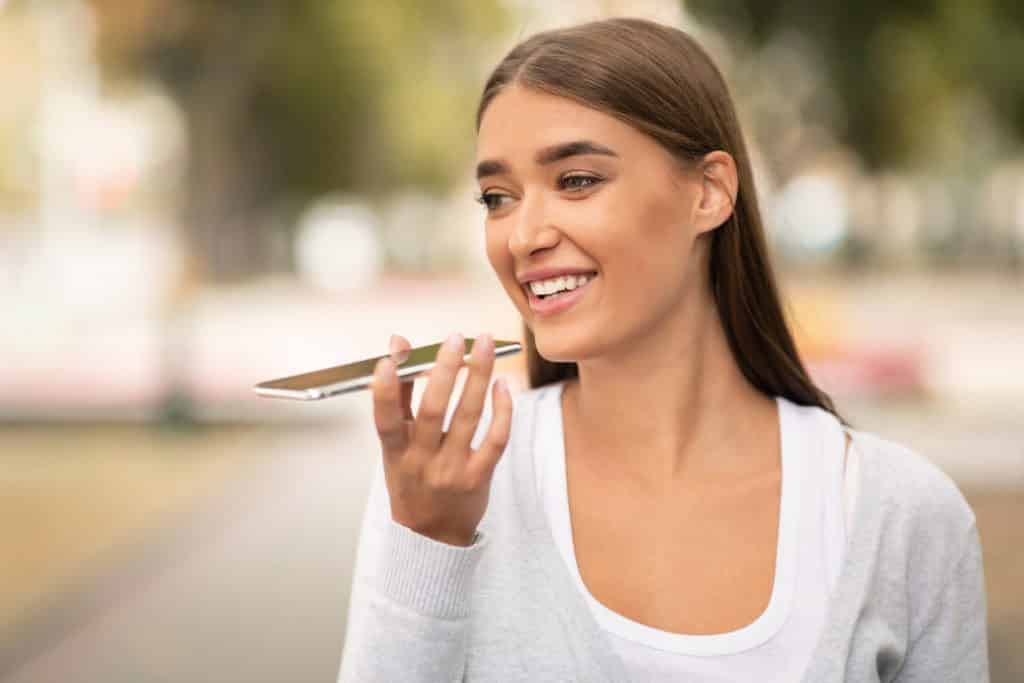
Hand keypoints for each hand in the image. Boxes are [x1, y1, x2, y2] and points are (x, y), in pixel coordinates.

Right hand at [372, 332, 512, 546]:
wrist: (433, 536)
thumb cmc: (412, 481)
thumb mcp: (394, 447)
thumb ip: (397, 396)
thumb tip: (398, 347)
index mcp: (396, 453)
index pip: (385, 422)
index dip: (384, 391)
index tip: (387, 360)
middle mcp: (422, 462)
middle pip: (434, 411)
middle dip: (444, 370)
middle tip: (455, 338)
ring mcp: (452, 471)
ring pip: (468, 417)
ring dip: (478, 376)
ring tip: (485, 345)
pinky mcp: (480, 477)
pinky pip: (496, 439)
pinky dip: (502, 410)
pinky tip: (502, 385)